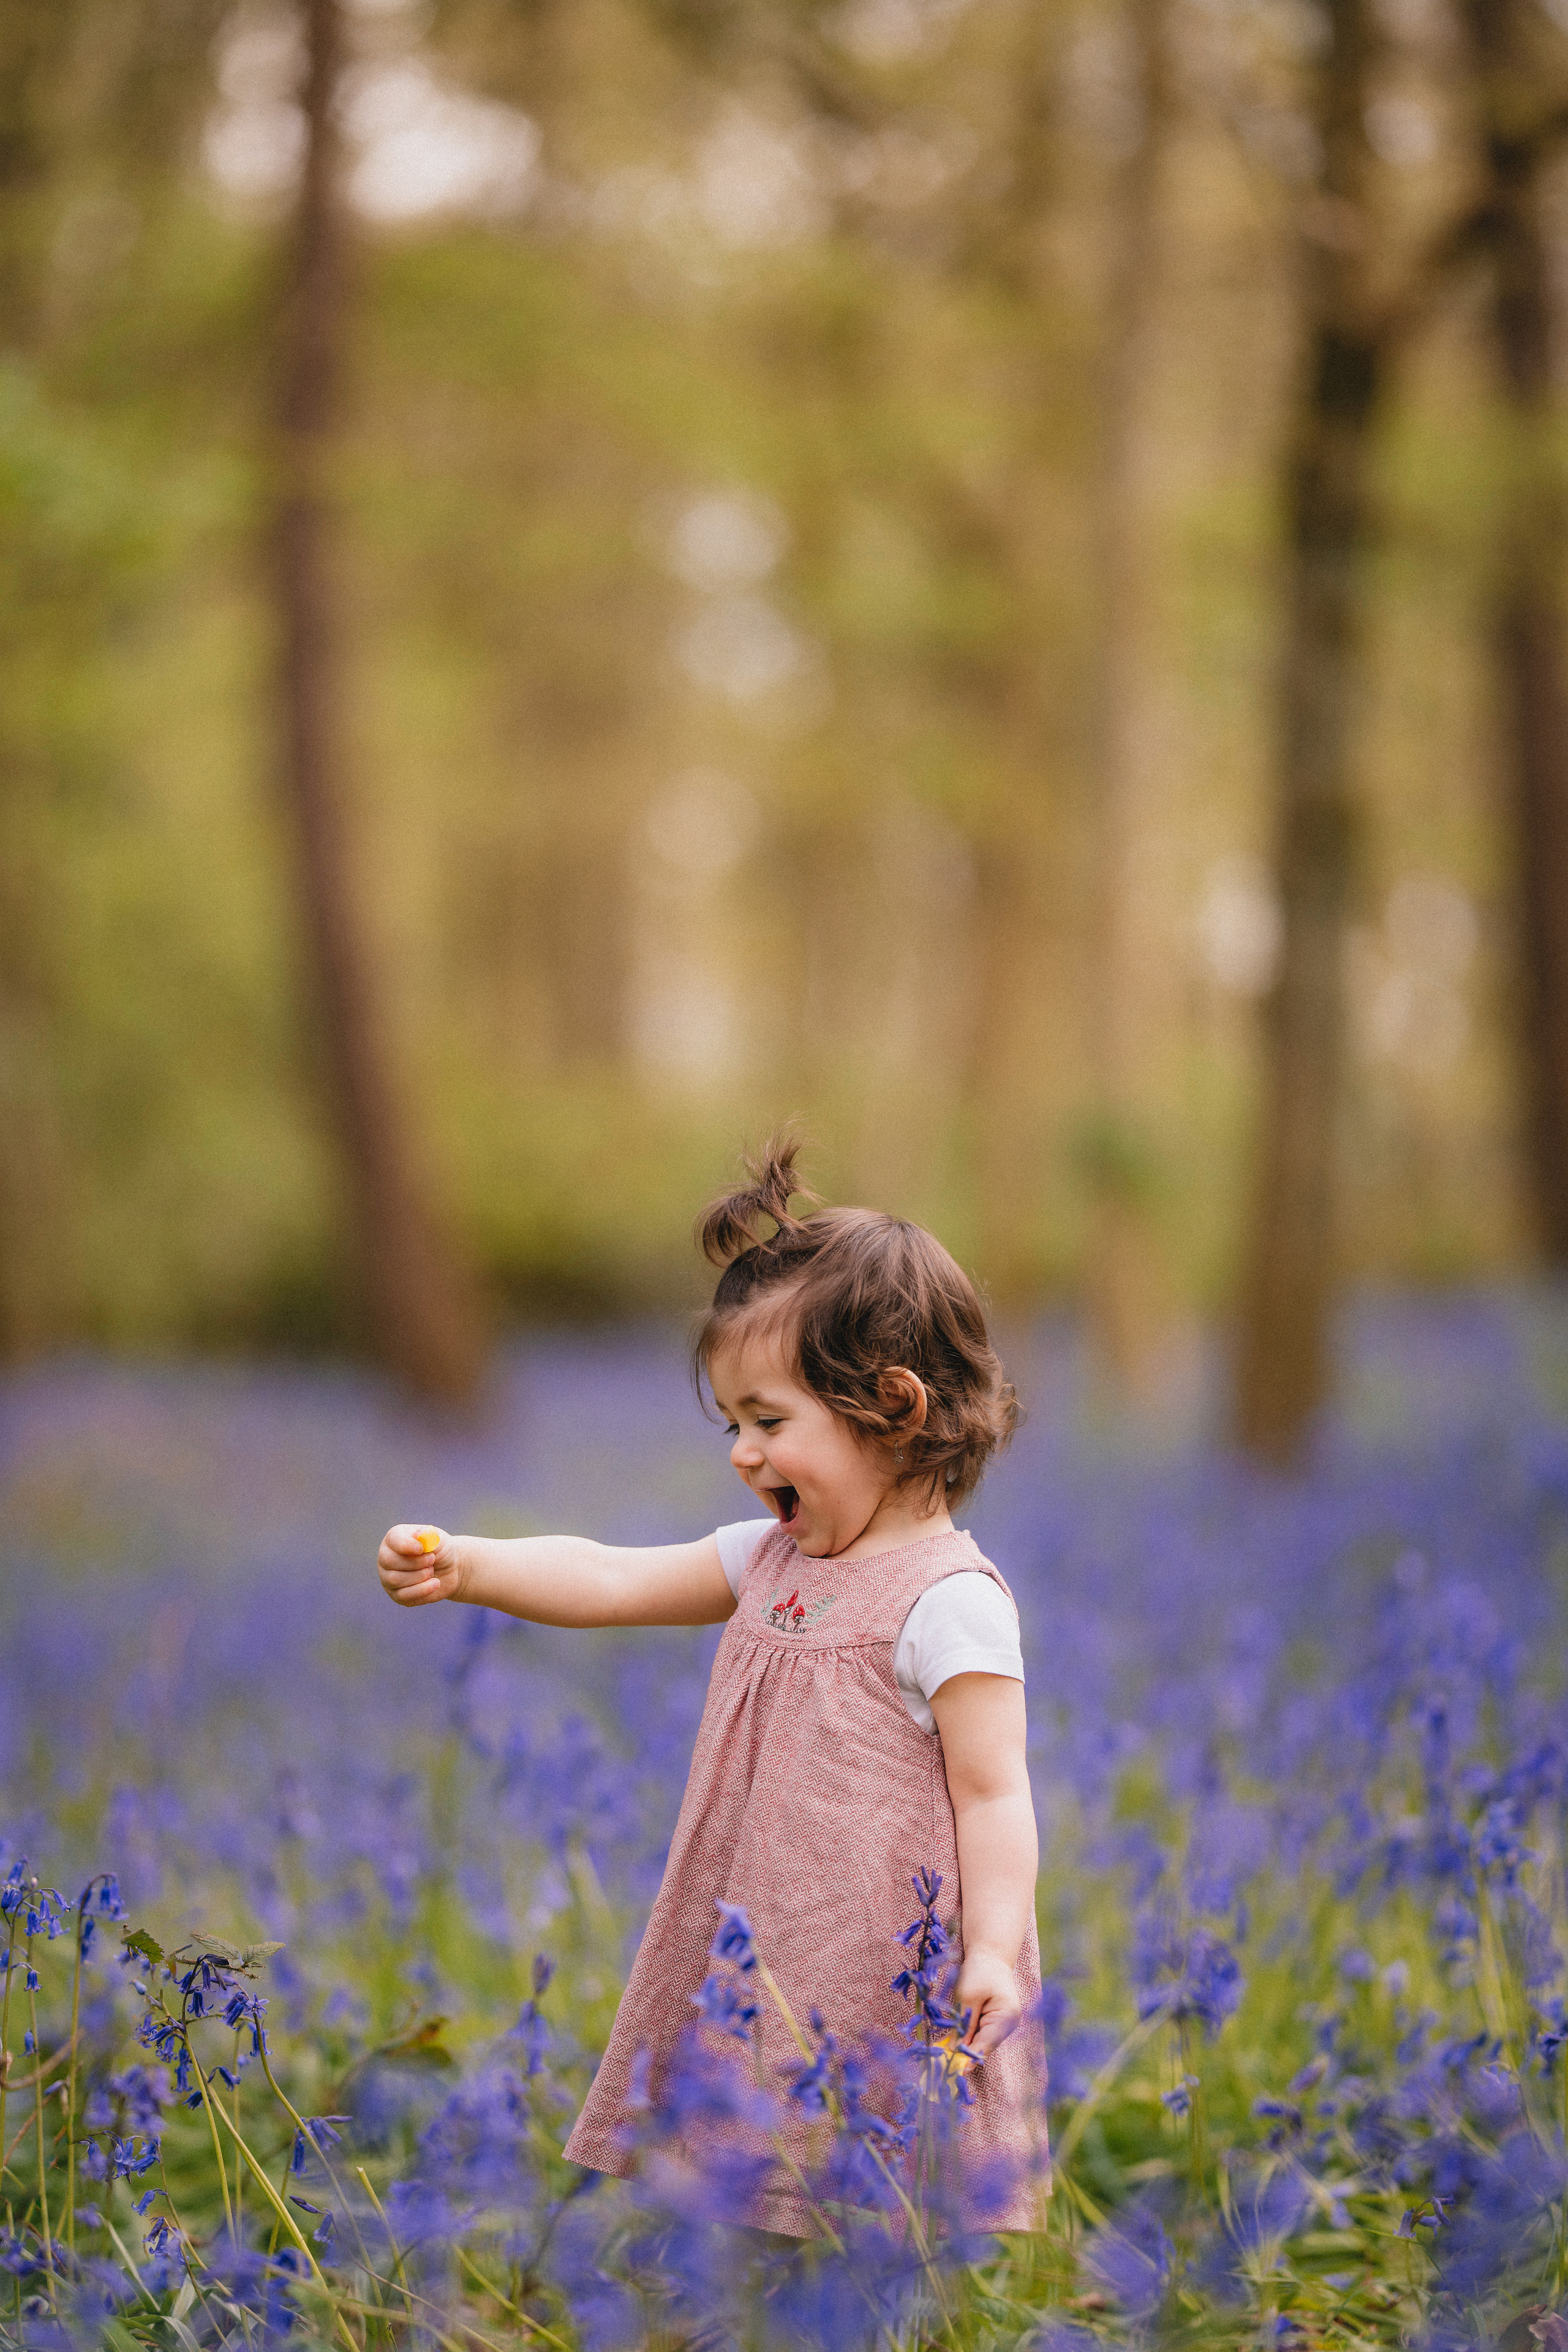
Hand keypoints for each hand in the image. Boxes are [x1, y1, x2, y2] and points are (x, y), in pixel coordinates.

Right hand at [378, 1523, 464, 1606]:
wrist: (451, 1569)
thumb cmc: (440, 1550)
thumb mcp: (438, 1539)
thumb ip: (428, 1536)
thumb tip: (417, 1534)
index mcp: (394, 1539)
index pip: (393, 1540)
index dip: (406, 1545)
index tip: (422, 1549)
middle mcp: (386, 1558)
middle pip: (389, 1561)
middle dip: (414, 1562)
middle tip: (432, 1560)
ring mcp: (388, 1578)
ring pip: (394, 1579)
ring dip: (419, 1576)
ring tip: (432, 1570)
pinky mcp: (396, 1595)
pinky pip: (403, 1595)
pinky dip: (422, 1590)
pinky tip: (435, 1583)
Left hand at [953, 1947, 1021, 2061]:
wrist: (990, 1956)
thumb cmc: (980, 1971)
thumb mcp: (968, 1996)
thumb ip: (964, 2025)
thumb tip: (954, 2050)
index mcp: (1007, 2016)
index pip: (987, 2044)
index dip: (970, 2057)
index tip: (955, 2070)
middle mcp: (1009, 2025)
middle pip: (985, 2046)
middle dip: (966, 2053)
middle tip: (945, 2064)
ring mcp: (1003, 2024)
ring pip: (981, 2042)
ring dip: (965, 2046)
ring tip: (946, 2053)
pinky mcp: (994, 2022)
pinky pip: (980, 2035)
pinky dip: (968, 2037)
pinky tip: (954, 2041)